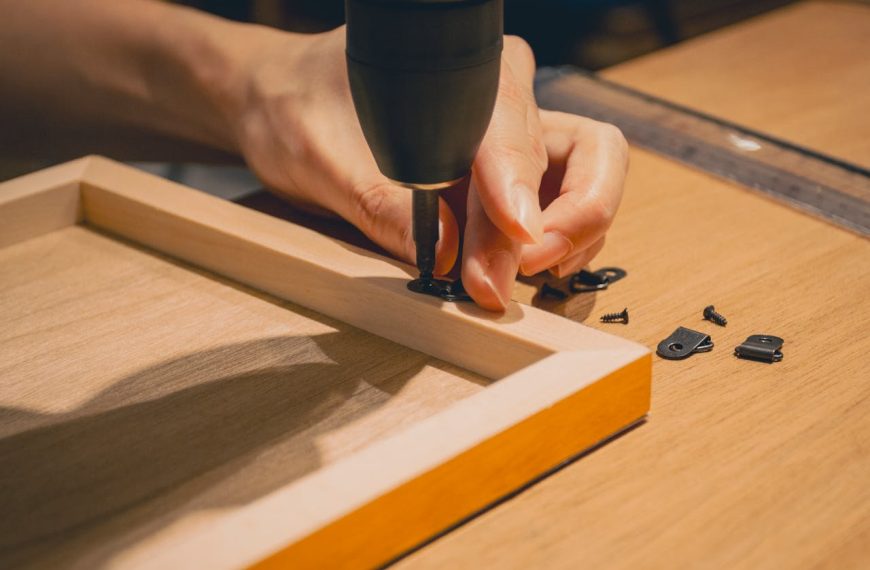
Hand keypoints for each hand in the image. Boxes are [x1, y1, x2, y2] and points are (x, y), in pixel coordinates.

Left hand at [228, 28, 627, 310]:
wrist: (284, 100)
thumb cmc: (298, 108)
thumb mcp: (322, 158)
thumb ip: (384, 205)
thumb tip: (449, 255)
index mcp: (462, 69)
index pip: (512, 131)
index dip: (519, 189)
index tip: (519, 237)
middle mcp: (502, 94)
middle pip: (569, 158)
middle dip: (556, 223)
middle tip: (507, 278)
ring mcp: (510, 133)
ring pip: (585, 178)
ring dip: (567, 236)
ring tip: (507, 280)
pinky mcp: (506, 170)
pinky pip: (561, 203)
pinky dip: (556, 242)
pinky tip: (518, 268)